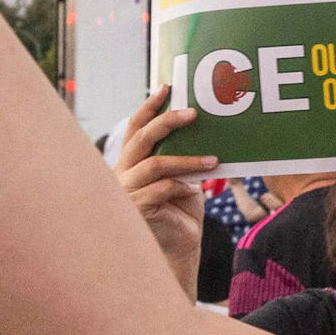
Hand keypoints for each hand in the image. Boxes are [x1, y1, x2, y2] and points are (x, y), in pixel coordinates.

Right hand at [114, 91, 222, 289]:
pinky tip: (196, 190)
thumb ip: (181, 155)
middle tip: (194, 113)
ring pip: (155, 164)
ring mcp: (126, 190)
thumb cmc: (182, 210)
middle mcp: (123, 172)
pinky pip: (162, 188)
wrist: (180, 246)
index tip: (167, 88)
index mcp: (131, 161)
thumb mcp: (182, 176)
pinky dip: (182, 185)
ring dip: (187, 160)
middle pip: (141, 139)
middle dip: (166, 122)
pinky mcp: (137, 207)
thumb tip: (199, 126)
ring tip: (212, 159)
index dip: (148, 107)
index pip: (135, 128)